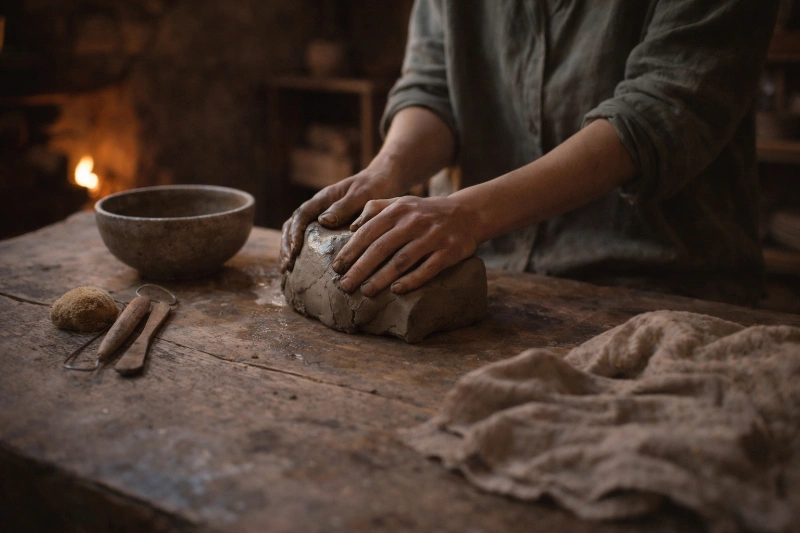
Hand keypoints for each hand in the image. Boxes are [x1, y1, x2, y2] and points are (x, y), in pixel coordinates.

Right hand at [279, 169, 399, 272]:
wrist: (382, 181)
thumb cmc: (373, 187)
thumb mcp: (362, 195)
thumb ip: (344, 206)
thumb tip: (323, 221)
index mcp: (323, 198)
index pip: (302, 215)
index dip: (295, 233)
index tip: (295, 251)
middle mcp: (317, 208)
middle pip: (292, 225)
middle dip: (287, 245)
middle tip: (287, 265)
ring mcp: (320, 217)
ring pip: (295, 232)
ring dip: (289, 250)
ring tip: (287, 269)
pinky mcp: (326, 227)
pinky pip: (308, 239)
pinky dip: (300, 252)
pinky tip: (298, 267)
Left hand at [331, 195, 480, 295]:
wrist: (468, 213)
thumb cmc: (426, 211)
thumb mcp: (401, 202)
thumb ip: (375, 209)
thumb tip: (351, 227)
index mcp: (398, 210)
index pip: (368, 231)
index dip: (351, 251)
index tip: (337, 268)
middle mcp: (413, 222)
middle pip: (381, 248)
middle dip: (360, 268)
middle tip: (345, 286)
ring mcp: (432, 237)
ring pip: (402, 260)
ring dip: (381, 278)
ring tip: (366, 292)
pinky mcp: (449, 251)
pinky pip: (428, 269)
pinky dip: (411, 280)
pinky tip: (396, 290)